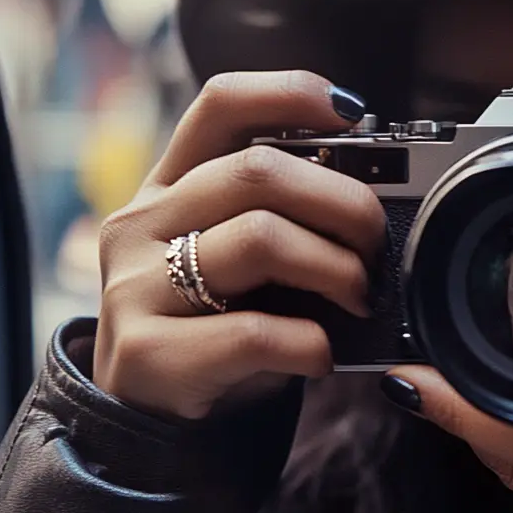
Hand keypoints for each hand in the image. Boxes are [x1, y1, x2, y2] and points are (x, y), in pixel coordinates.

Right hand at [94, 71, 385, 420]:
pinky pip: (256, 332)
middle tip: (376, 244)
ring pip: (262, 240)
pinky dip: (313, 344)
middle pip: (259, 172)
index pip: (221, 105)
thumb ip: (281, 217)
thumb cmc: (215, 326)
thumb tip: (372, 195)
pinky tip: (321, 355)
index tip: (352, 114)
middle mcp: (143, 224)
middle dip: (345, 203)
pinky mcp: (149, 352)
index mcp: (170, 187)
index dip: (291, 93)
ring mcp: (136, 286)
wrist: (152, 420)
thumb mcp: (238, 258)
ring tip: (359, 298)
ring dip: (337, 270)